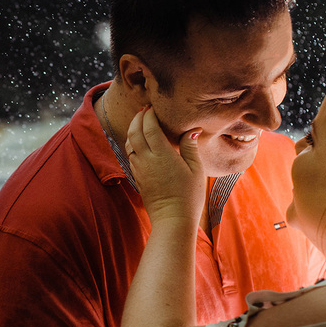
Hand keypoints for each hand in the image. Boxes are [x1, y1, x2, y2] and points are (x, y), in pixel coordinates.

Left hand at [126, 107, 203, 223]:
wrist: (172, 219)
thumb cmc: (189, 196)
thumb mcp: (196, 169)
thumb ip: (191, 147)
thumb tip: (192, 129)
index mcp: (162, 154)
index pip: (149, 127)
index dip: (148, 115)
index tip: (152, 107)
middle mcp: (146, 160)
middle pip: (134, 132)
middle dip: (137, 119)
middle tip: (143, 110)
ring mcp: (139, 169)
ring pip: (129, 144)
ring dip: (132, 131)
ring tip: (139, 123)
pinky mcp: (137, 178)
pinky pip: (130, 156)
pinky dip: (132, 144)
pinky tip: (139, 143)